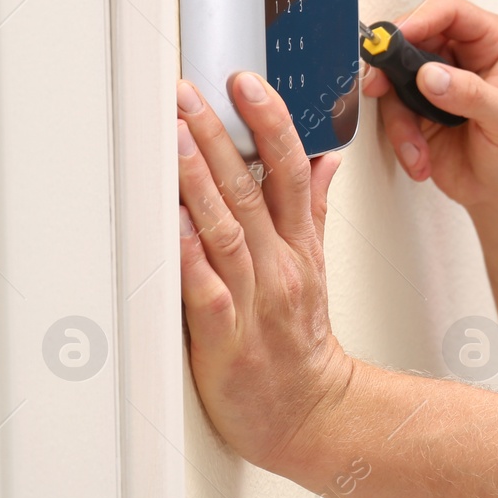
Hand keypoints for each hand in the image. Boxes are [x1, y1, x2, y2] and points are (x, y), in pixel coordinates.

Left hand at [176, 72, 352, 473]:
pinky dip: (190, 258)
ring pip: (225, 231)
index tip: (246, 83)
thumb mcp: (317, 266)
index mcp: (299, 246)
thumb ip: (316, 209)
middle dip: (218, 136)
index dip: (271, 122)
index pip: (291, 170)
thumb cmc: (303, 344)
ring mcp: (253, 300)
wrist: (311, 414)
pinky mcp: (225, 338)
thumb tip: (325, 158)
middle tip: (188, 93)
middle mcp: (278, 265)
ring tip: (174, 139)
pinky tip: (173, 226)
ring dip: (198, 181)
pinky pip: (206, 291)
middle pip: (251, 189)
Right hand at [360, 0, 497, 211]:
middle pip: (411, 37)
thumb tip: (433, 75)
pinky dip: (401, 138)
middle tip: (381, 88)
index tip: (398, 41)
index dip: (419, 19)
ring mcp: (436, 81)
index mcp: (492, 43)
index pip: (449, 11)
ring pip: (394, 77)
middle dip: (392, 67)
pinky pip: (392, 111)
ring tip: (418, 147)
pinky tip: (420, 157)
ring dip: (400, 118)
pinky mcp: (417, 108)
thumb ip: (473, 95)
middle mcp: (461, 55)